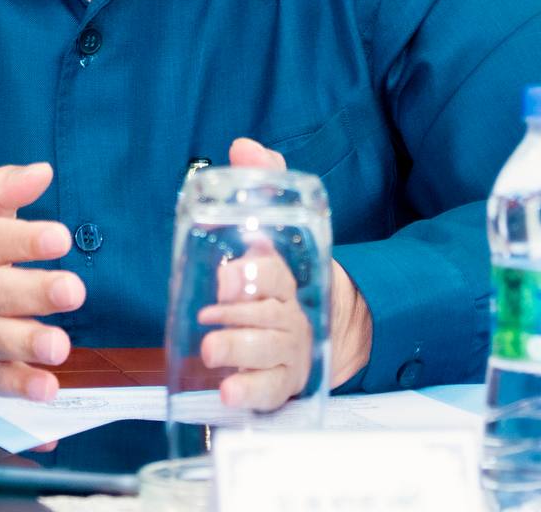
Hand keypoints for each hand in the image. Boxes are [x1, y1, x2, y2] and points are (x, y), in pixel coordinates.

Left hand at [220, 138, 372, 395]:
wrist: (329, 325)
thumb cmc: (283, 274)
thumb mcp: (278, 228)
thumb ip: (264, 183)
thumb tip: (244, 147)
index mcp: (285, 278)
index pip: (274, 274)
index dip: (253, 275)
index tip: (225, 277)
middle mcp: (289, 315)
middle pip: (269, 316)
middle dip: (240, 318)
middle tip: (211, 317)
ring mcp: (287, 351)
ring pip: (267, 353)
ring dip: (239, 350)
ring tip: (211, 349)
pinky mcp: (283, 382)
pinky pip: (271, 391)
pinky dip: (251, 392)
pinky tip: (229, 393)